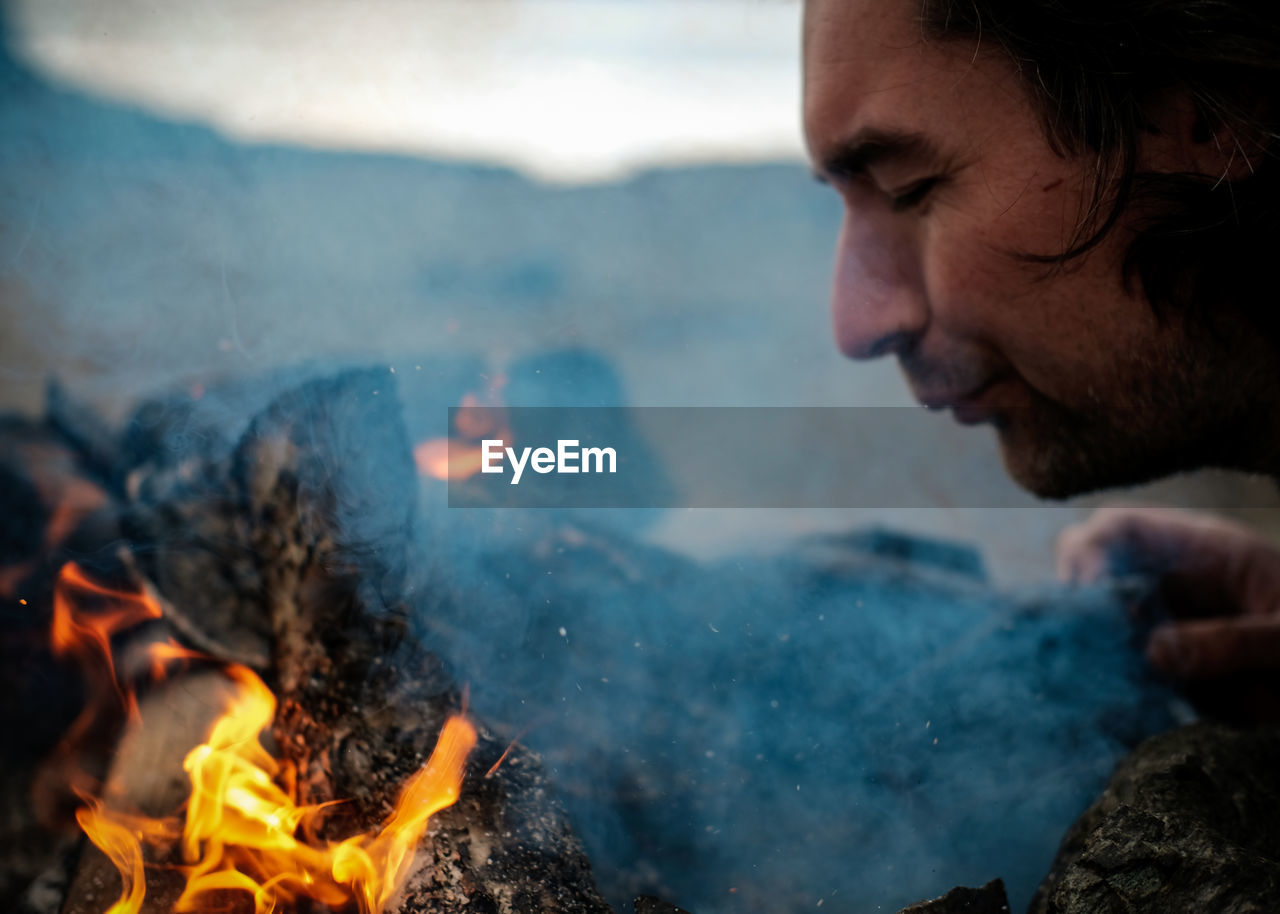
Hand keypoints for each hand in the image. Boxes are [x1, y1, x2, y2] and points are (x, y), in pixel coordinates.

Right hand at [1056, 506, 1279, 678]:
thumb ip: (1233, 642)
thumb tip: (1154, 652)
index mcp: (1207, 555)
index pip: (1123, 530)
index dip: (1091, 551)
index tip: (1086, 593)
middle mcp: (1178, 589)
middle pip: (1095, 578)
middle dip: (1079, 607)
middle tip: (1080, 645)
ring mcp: (1173, 635)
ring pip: (1104, 635)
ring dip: (1094, 657)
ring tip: (1097, 685)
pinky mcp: (1178, 683)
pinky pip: (1129, 683)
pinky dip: (1116, 696)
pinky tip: (1116, 714)